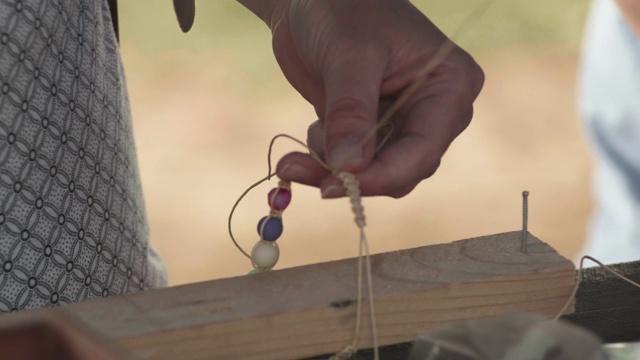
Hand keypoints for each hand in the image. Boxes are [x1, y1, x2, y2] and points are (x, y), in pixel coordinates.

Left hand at [241, 0, 483, 197]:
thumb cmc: (342, 8)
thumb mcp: (348, 56)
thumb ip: (350, 113)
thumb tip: (348, 168)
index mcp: (449, 85)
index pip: (423, 149)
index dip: (381, 175)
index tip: (333, 184)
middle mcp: (434, 110)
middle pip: (402, 168)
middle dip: (351, 176)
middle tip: (297, 170)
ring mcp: (404, 121)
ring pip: (376, 172)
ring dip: (332, 170)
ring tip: (293, 157)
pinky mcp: (374, 128)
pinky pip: (357, 163)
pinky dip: (327, 161)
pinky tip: (308, 137)